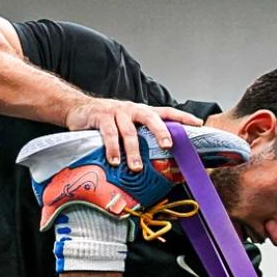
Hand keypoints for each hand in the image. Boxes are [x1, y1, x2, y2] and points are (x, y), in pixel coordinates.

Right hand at [65, 98, 202, 171]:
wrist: (78, 109)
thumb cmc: (106, 121)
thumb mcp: (126, 126)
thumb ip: (139, 138)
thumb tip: (156, 160)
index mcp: (141, 112)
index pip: (166, 111)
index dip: (182, 117)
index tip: (197, 124)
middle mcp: (132, 109)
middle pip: (151, 118)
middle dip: (161, 132)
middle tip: (168, 146)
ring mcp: (116, 112)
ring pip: (129, 131)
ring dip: (134, 151)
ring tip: (137, 167)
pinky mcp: (101, 117)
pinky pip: (109, 134)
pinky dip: (113, 149)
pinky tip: (115, 161)